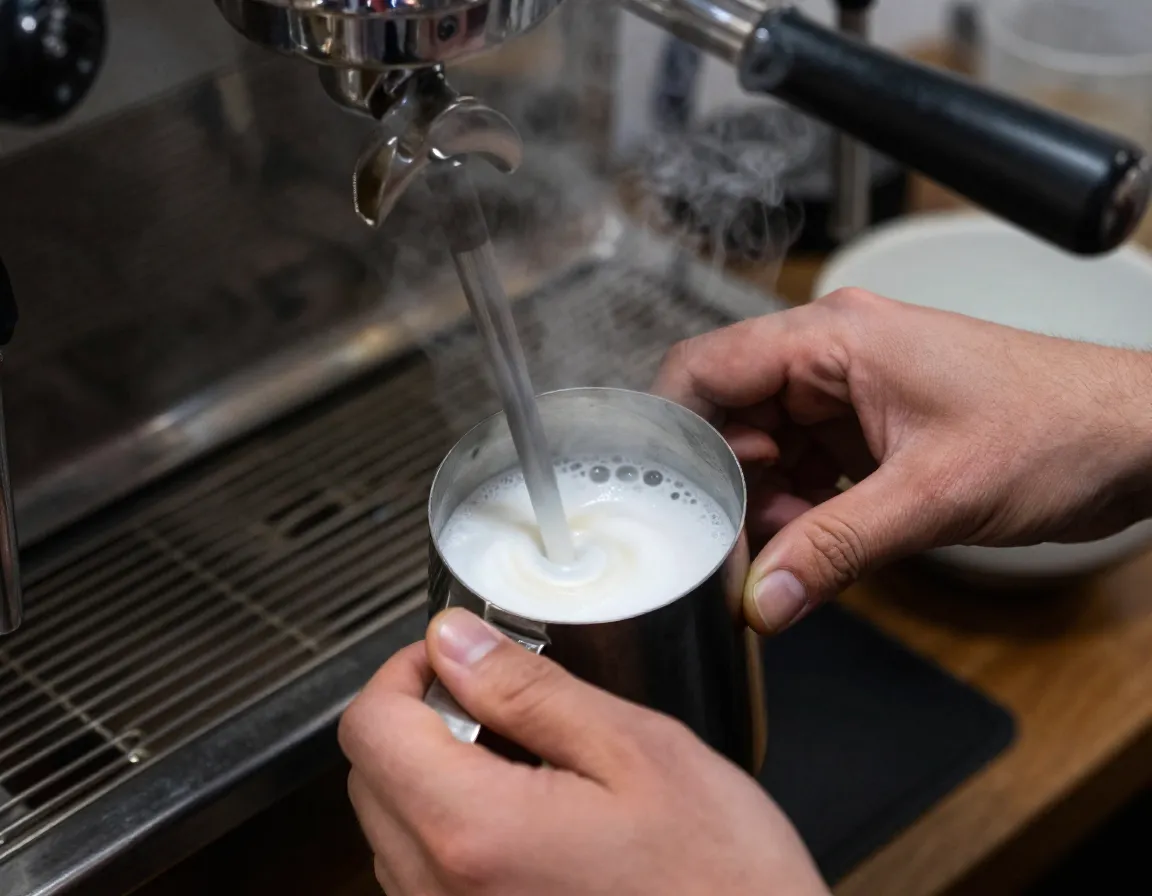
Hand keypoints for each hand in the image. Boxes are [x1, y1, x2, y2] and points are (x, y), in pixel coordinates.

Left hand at [339, 608, 827, 895]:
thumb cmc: (721, 881)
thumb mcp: (636, 752)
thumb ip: (529, 691)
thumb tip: (454, 643)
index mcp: (474, 831)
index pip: (370, 726)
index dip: (404, 670)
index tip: (453, 657)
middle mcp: (443, 895)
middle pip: (370, 777)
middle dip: (421, 719)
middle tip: (502, 703)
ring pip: (393, 829)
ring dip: (438, 777)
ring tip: (531, 766)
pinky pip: (426, 879)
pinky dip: (457, 832)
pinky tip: (533, 821)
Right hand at [654, 289, 1151, 633]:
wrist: (1137, 438)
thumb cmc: (1058, 427)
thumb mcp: (933, 496)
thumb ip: (836, 549)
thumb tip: (762, 598)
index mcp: (834, 338)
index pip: (710, 366)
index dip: (670, 425)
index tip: (650, 487)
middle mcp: (833, 358)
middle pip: (731, 416)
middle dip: (722, 483)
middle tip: (720, 544)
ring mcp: (853, 395)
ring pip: (767, 449)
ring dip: (763, 505)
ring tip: (779, 553)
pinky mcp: (873, 431)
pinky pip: (807, 470)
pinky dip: (800, 511)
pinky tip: (811, 548)